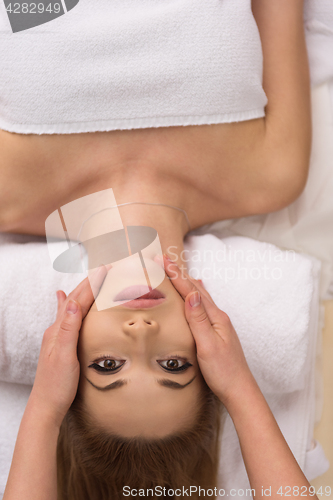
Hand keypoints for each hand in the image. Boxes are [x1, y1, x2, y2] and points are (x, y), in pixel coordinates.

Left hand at [28, 265, 108, 427]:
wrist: (46, 406)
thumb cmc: (57, 385)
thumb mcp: (65, 356)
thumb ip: (68, 329)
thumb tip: (70, 300)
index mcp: (59, 329)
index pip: (78, 300)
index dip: (93, 284)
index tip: (106, 269)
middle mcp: (57, 329)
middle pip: (74, 299)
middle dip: (90, 282)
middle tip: (105, 268)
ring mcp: (58, 336)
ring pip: (72, 306)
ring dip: (83, 290)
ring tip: (92, 278)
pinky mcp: (61, 343)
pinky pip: (68, 317)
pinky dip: (70, 304)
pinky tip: (64, 299)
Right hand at [163, 254, 255, 407]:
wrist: (240, 391)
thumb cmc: (224, 372)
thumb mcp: (208, 346)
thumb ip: (199, 320)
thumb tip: (192, 294)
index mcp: (215, 318)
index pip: (191, 291)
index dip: (176, 275)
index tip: (163, 260)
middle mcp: (218, 317)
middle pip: (196, 289)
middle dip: (179, 274)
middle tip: (164, 260)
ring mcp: (218, 324)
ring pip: (200, 297)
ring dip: (187, 282)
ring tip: (177, 270)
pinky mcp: (216, 332)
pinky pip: (202, 307)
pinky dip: (195, 295)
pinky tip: (197, 293)